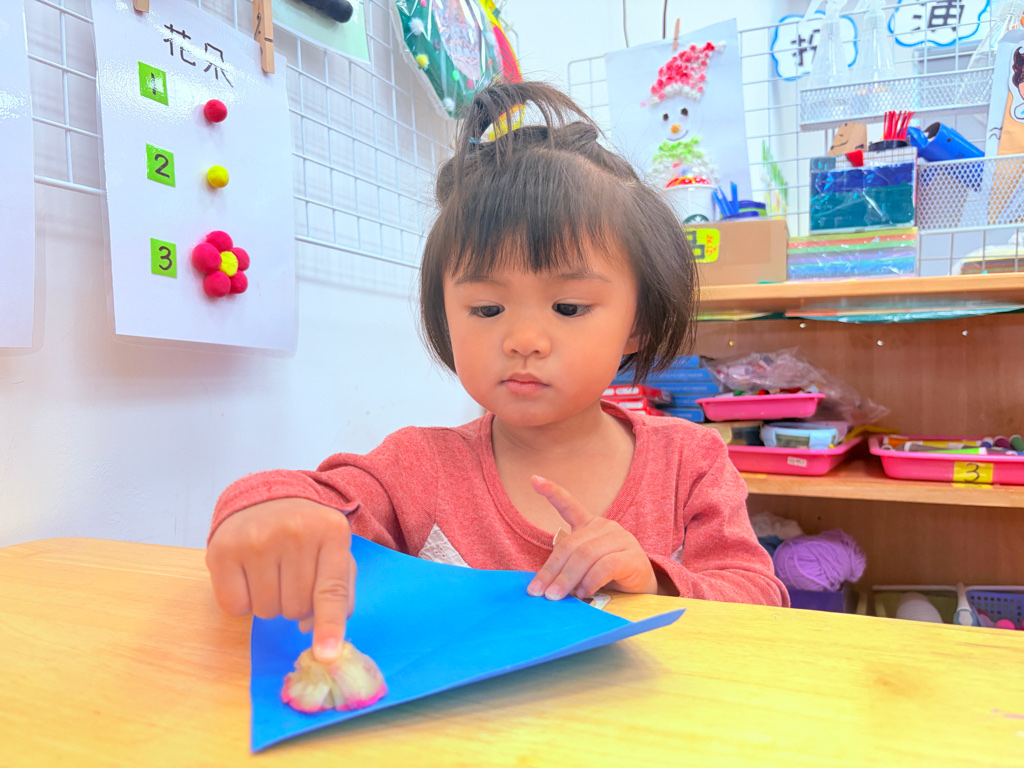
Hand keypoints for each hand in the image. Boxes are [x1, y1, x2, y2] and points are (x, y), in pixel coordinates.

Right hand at [205, 497, 355, 662]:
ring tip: (271, 572)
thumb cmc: (308, 534)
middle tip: (291, 575)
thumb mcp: (335, 553)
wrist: (268, 497)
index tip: (327, 655)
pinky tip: (248, 575)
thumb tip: (313, 631)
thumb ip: (338, 594)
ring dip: (270, 603)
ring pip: (266, 611)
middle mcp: (294, 532)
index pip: (331, 590)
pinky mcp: (223, 549)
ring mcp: (256, 539)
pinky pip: (234, 606)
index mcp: (332, 533)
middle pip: (296, 609)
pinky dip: (242, 601)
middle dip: (295, 604)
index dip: (329, 626)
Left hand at [526, 475, 657, 600]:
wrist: (643, 591)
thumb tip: (543, 585)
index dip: (552, 492)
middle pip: (571, 545)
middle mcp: (606, 527)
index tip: (534, 479)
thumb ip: (567, 568)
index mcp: (591, 525)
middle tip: (539, 592)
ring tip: (557, 596)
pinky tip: (583, 593)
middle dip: (552, 570)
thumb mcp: (584, 569)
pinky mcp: (632, 557)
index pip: (569, 505)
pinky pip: (604, 567)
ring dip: (567, 579)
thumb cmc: (609, 579)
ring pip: (585, 556)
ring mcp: (621, 539)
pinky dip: (589, 581)